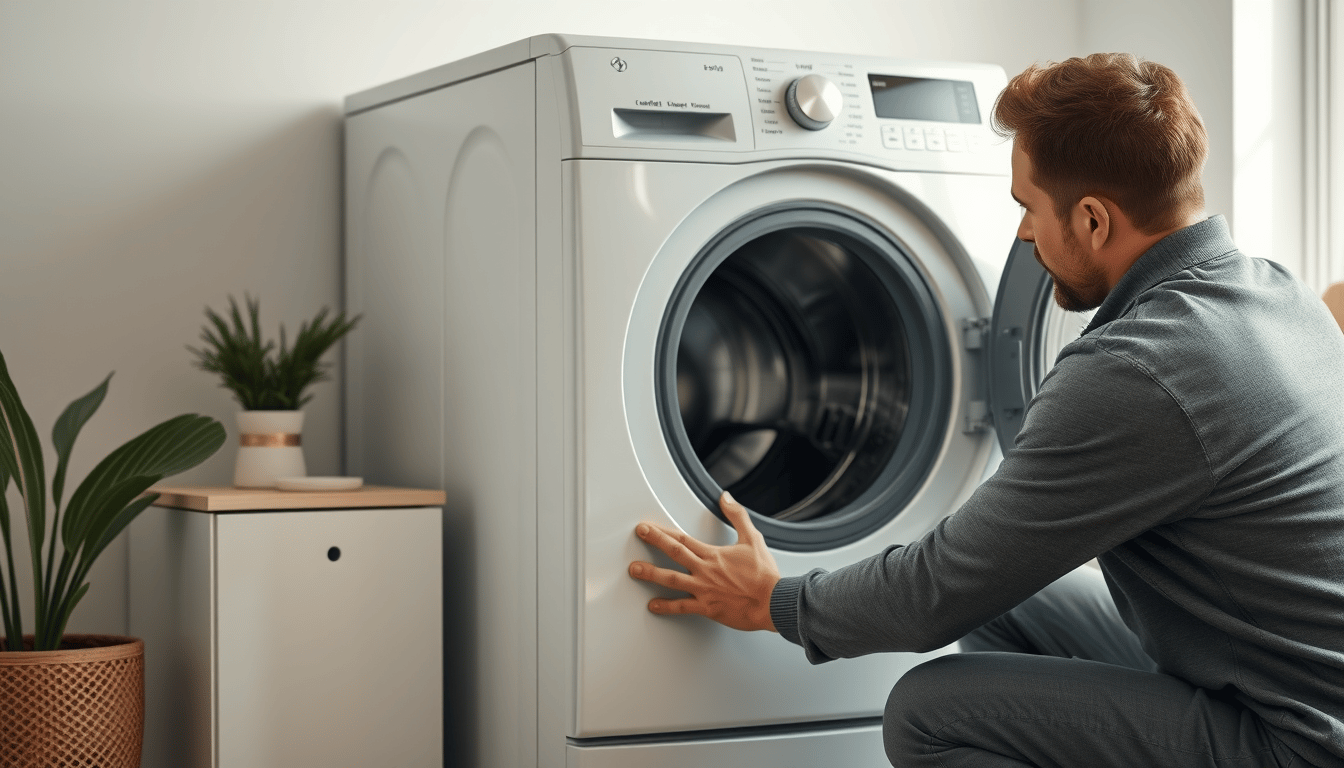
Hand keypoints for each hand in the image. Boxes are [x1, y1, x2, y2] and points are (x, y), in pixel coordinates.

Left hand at [628, 491, 780, 631]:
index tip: (648, 527)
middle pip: (673, 553)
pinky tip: (653, 605)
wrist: (773, 601)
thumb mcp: (753, 538)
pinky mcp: (707, 608)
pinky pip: (682, 607)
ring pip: (671, 580)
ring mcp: (704, 590)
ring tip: (634, 570)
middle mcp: (705, 571)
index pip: (682, 539)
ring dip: (651, 574)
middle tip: (638, 536)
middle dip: (653, 543)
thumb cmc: (764, 574)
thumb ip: (737, 516)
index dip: (662, 532)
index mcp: (713, 554)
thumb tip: (726, 497)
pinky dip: (666, 607)